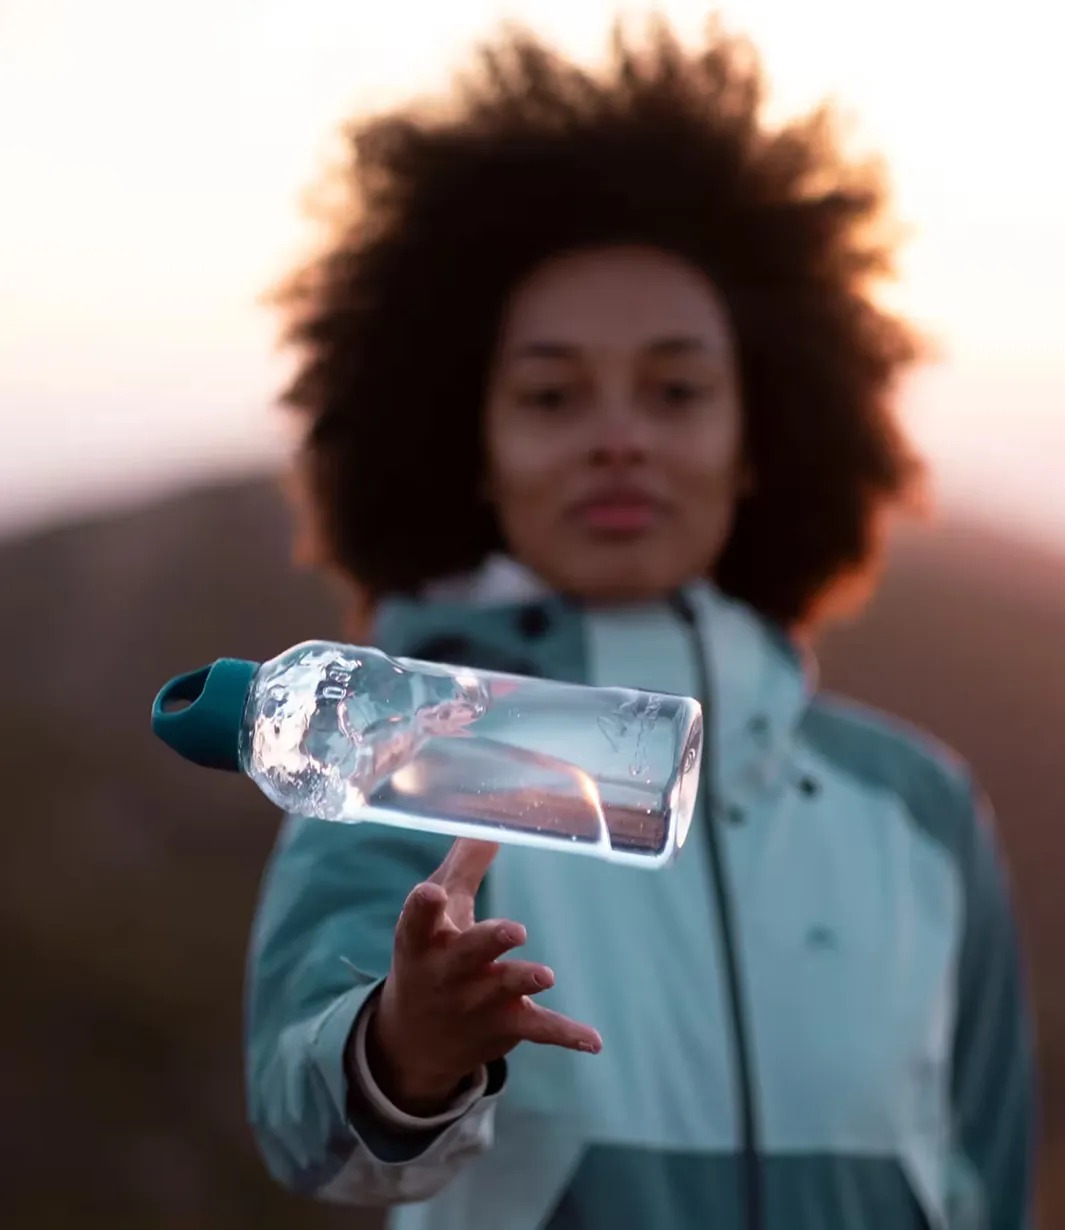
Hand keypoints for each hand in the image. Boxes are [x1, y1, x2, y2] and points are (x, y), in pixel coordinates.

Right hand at [365, 837, 601, 1116]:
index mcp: (423, 941)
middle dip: (489, 941)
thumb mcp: (438, 915)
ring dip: (524, 981)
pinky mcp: (505, 1025)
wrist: (416, 1040)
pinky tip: (593, 1040)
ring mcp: (477, 1002)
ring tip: (546, 975)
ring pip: (504, 990)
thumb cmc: (431, 954)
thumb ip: (464, 866)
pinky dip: (566, 1034)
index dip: (423, 908)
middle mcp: (448, 973)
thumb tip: (488, 820)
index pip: (416, 922)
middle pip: (467, 954)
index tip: (431, 893)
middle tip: (514, 929)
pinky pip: (538, 1029)